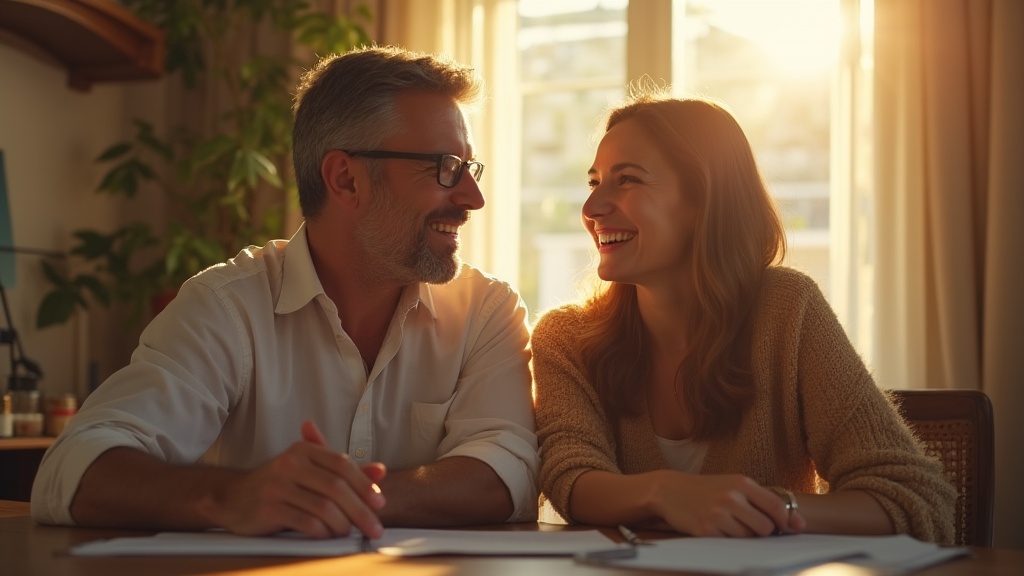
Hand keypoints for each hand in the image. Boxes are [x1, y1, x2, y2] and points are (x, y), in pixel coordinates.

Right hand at [213, 420, 386, 538]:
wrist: (232, 498)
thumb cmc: (279, 484)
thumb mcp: (310, 470)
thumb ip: (343, 471)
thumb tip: (379, 471)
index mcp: (304, 450)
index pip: (343, 465)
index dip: (365, 485)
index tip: (380, 503)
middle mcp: (290, 463)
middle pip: (337, 487)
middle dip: (361, 511)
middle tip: (374, 528)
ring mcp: (278, 485)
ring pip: (324, 506)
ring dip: (343, 525)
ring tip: (349, 534)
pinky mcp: (269, 508)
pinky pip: (306, 523)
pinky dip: (323, 533)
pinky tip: (328, 537)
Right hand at [647, 472, 803, 536]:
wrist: (670, 490)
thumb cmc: (707, 489)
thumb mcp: (733, 485)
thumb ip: (762, 500)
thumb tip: (796, 522)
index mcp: (742, 483)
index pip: (777, 507)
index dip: (787, 521)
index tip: (791, 527)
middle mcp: (731, 497)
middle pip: (766, 527)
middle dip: (763, 531)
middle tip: (751, 524)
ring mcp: (717, 514)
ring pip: (749, 538)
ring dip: (744, 536)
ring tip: (729, 523)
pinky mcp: (706, 530)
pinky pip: (730, 543)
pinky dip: (727, 539)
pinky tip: (717, 527)